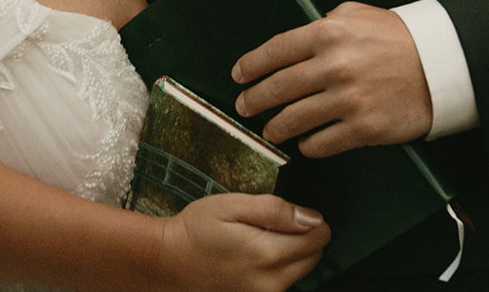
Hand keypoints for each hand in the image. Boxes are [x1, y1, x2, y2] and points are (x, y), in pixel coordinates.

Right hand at [162, 192, 329, 291]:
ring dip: (290, 253)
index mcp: (268, 255)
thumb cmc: (198, 229)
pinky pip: (282, 283)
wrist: (169, 262)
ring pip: (300, 271)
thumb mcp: (233, 205)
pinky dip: (276, 268)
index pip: (319, 238)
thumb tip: (312, 218)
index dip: (309, 219)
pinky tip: (252, 256)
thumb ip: (275, 210)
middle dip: (303, 236)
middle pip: (314, 257)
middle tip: (269, 224)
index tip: (289, 212)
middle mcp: (271, 284)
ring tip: (257, 239)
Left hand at [232, 1, 432, 156]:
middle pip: (279, 88)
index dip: (252, 64)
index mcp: (329, 33)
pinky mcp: (362, 128)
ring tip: (270, 131)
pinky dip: (308, 145)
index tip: (238, 75)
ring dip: (277, 128)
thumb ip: (327, 22)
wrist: (440, 66)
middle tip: (244, 107)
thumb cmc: (398, 38)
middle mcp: (334, 65)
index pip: (277, 50)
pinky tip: (304, 143)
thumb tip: (301, 35)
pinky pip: (322, 143)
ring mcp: (347, 99)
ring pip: (295, 119)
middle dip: (255, 100)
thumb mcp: (359, 14)